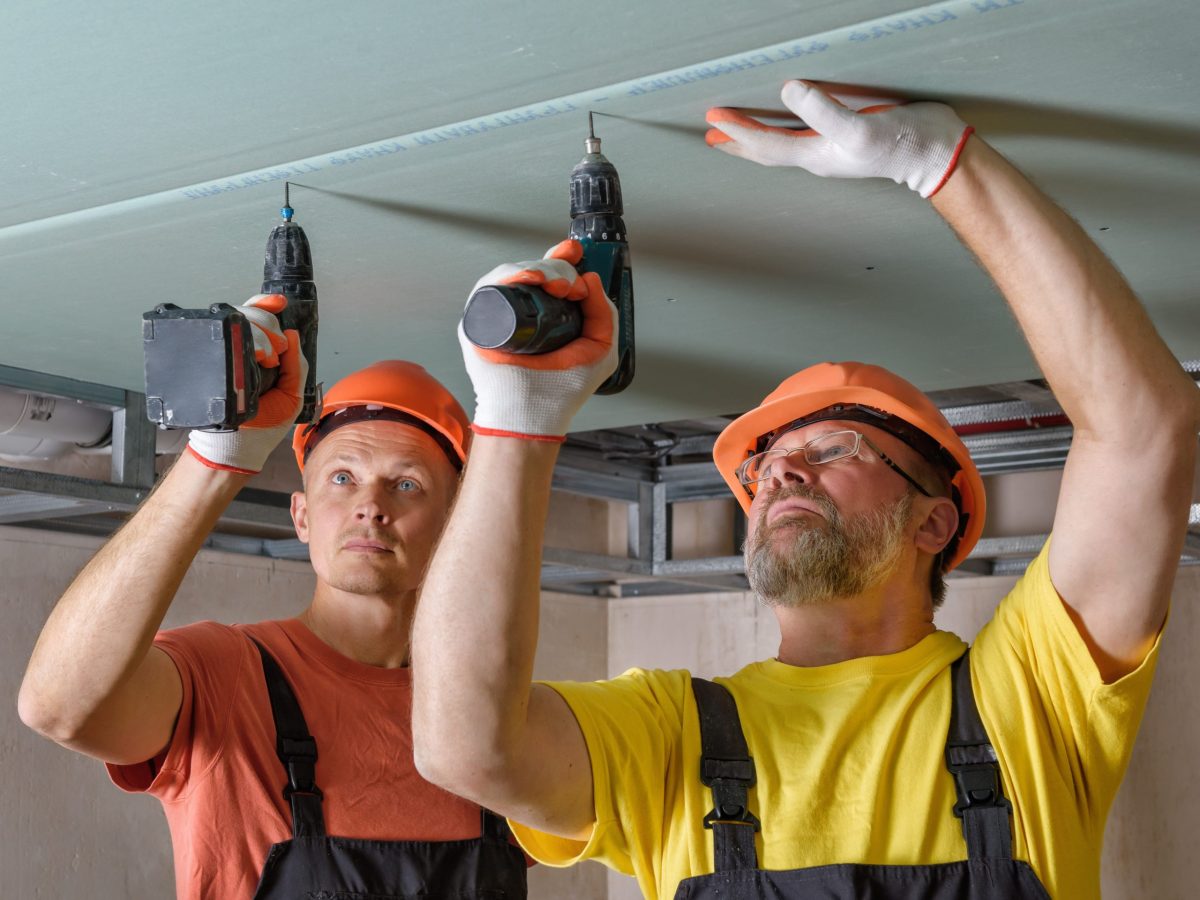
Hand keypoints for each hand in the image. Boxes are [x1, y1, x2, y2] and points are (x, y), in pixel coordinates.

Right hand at [187, 294, 307, 473]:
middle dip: (267, 323)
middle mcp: (239, 353)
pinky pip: (215, 338)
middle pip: (247, 315)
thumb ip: (297, 366)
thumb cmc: (262, 427)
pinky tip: (252, 354)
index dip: (267, 306)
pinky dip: (234, 337)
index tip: (279, 303)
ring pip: (233, 322)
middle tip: (276, 350)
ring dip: (257, 331)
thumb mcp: (291, 395)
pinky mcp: (208, 364)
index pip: (259, 321)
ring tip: (267, 357)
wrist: (236, 448)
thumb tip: (293, 335)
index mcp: (259, 358)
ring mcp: (222, 357)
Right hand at [460, 240, 617, 439]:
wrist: (532, 415)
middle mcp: (522, 311)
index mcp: (546, 316)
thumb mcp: (599, 348)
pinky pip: (490, 285)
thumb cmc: (559, 391)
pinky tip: (529, 279)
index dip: (563, 259)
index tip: (576, 253)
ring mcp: (499, 314)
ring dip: (539, 270)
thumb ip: (604, 315)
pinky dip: (510, 275)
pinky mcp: (478, 321)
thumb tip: (590, 279)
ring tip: (556, 286)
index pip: (551, 276)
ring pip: (514, 271)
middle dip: (557, 267)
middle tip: (570, 286)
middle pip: (536, 270)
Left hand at [705, 80, 972, 197]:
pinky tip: (787, 123)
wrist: (937, 155)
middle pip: (766, 152)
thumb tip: (789, 92)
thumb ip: (823, 111)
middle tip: (712, 135)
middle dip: (738, 143)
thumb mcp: (859, 128)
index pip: (764, 144)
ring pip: (782, 146)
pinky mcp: (847, 138)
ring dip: (757, 140)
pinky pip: (802, 136)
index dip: (737, 130)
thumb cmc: (901, 146)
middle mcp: (818, 156)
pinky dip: (783, 131)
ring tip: (737, 134)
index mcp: (815, 155)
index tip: (713, 117)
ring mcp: (832, 149)